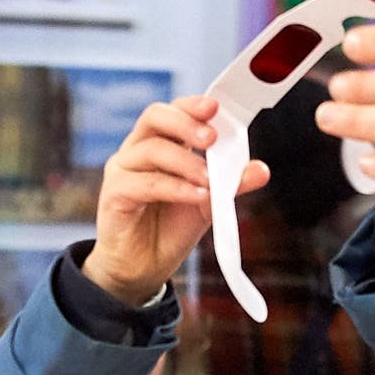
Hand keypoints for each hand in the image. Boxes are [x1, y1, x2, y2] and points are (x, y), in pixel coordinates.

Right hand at [83, 96, 266, 307]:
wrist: (143, 269)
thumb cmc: (169, 229)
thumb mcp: (208, 204)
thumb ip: (230, 185)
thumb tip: (260, 169)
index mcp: (160, 143)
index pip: (174, 111)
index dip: (192, 105)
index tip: (216, 108)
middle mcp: (137, 150)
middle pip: (155, 117)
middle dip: (186, 123)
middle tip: (212, 139)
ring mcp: (123, 170)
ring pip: (152, 150)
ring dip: (186, 162)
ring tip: (211, 180)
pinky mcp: (114, 195)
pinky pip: (145, 183)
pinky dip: (175, 188)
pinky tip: (197, 196)